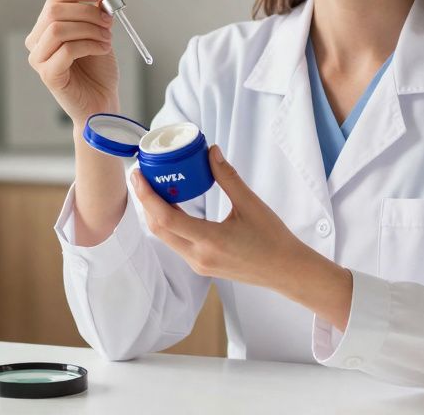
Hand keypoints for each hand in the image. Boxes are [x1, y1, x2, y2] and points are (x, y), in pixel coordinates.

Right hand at [25, 0, 120, 123]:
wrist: (101, 101)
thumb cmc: (98, 69)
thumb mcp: (102, 32)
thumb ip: (102, 9)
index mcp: (46, 26)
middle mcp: (37, 41)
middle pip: (55, 11)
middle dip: (88, 13)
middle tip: (109, 23)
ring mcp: (39, 59)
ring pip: (58, 28)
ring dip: (89, 30)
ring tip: (107, 40)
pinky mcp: (48, 75)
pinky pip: (66, 50)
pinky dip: (89, 45)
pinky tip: (102, 50)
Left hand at [131, 144, 306, 287]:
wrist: (285, 270)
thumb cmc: (272, 238)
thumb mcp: (250, 204)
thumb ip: (227, 177)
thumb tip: (211, 152)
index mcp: (210, 241)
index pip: (166, 218)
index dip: (147, 196)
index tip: (138, 175)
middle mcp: (199, 257)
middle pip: (158, 228)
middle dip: (145, 202)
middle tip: (142, 177)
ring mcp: (199, 264)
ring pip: (166, 237)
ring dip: (156, 213)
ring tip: (155, 187)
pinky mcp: (202, 266)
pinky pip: (177, 243)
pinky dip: (169, 223)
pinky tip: (173, 205)